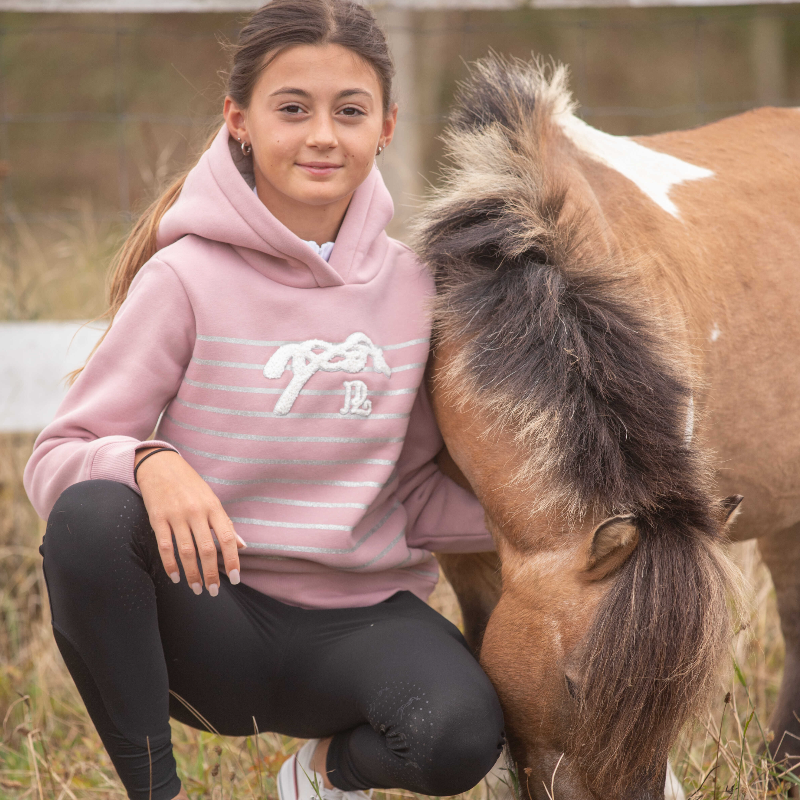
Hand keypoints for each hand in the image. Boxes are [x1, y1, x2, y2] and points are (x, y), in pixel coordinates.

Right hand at [134, 447, 245, 595]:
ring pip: (186, 551)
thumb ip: (226, 524)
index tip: (235, 579)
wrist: (161, 466)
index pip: (228, 537)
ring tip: (197, 588)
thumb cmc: (191, 485)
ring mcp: (176, 515)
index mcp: (213, 507)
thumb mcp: (212, 500)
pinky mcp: (157, 518)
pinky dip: (170, 565)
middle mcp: (196, 512)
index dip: (233, 560)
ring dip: (192, 573)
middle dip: (211, 573)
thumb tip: (243, 546)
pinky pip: (165, 547)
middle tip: (213, 591)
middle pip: (206, 549)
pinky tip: (176, 577)